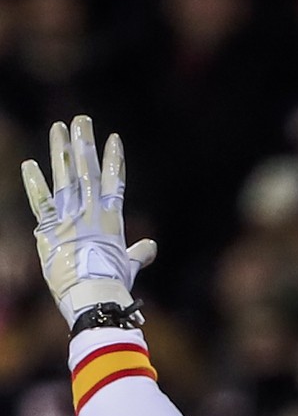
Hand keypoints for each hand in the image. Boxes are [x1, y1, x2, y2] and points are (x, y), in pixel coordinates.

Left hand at [21, 115, 156, 327]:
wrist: (93, 296)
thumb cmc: (114, 284)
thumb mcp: (129, 266)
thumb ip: (138, 253)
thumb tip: (150, 246)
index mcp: (112, 219)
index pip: (114, 181)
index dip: (114, 158)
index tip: (113, 138)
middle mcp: (91, 212)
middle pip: (88, 170)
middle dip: (85, 143)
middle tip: (81, 119)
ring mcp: (69, 218)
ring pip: (65, 177)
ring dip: (61, 151)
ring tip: (59, 128)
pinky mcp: (49, 229)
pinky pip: (40, 201)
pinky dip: (35, 183)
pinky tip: (30, 164)